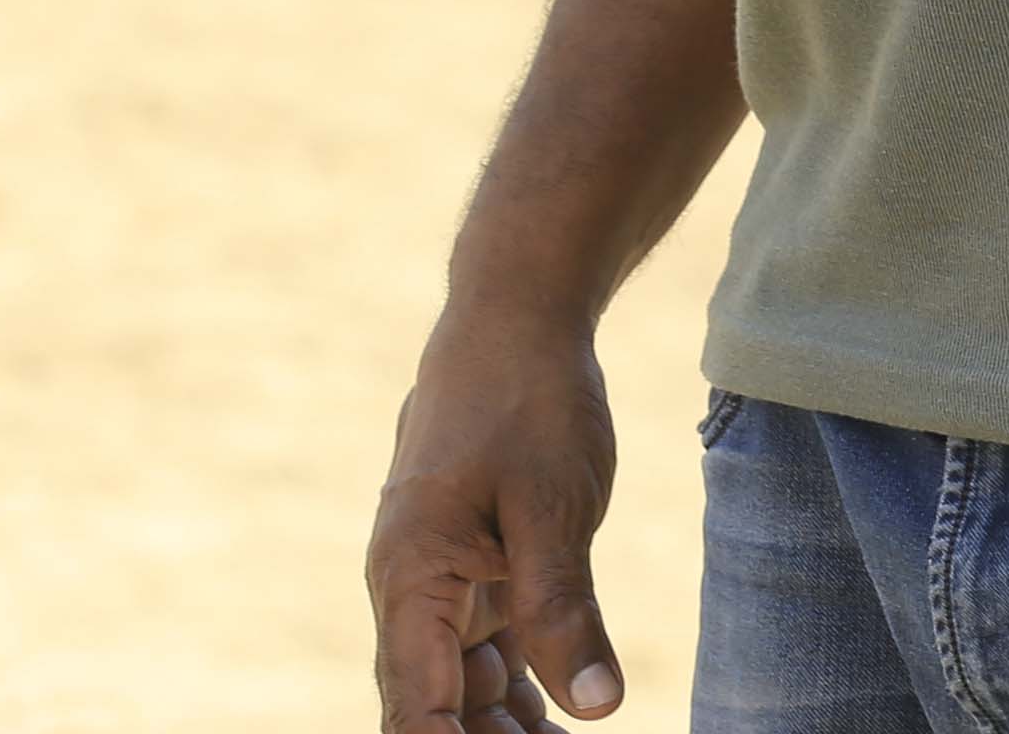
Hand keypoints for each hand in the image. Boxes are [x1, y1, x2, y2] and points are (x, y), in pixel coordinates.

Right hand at [368, 301, 624, 733]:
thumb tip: (598, 708)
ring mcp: (441, 585)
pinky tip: (565, 724)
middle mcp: (411, 594)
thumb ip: (563, 611)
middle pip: (435, 713)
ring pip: (462, 694)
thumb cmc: (529, 400)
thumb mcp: (554, 507)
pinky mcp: (476, 573)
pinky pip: (488, 658)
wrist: (517, 315)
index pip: (416, 713)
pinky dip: (523, 697)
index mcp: (410, 580)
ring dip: (506, 733)